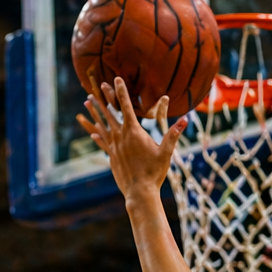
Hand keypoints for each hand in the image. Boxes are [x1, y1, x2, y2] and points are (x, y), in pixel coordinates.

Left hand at [76, 76, 185, 202]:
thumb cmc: (154, 172)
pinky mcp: (111, 157)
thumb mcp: (166, 152)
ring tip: (86, 103)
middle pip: (110, 113)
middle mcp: (121, 137)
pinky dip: (97, 135)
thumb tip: (185, 119)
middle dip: (104, 98)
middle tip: (97, 86)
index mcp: (134, 132)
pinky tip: (92, 132)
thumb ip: (173, 135)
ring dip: (95, 113)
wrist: (139, 192)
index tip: (116, 80)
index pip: (127, 106)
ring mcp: (114, 147)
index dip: (121, 92)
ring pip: (102, 125)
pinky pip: (102, 143)